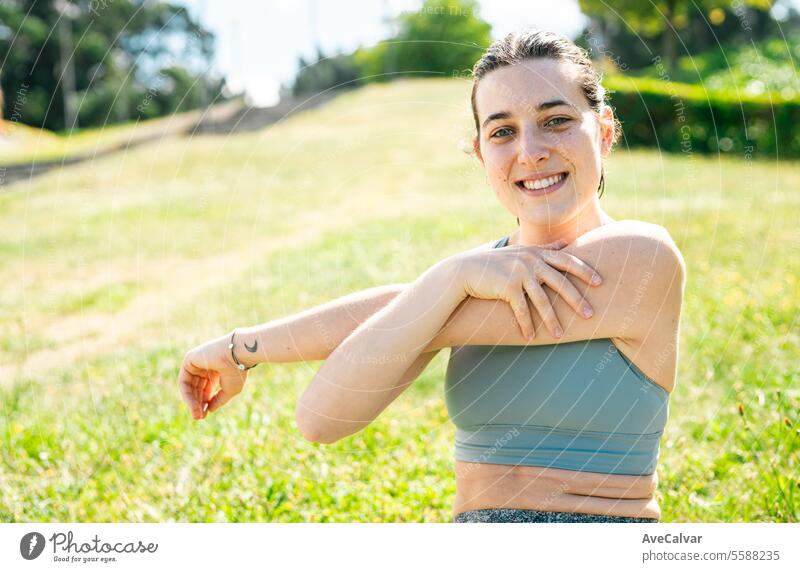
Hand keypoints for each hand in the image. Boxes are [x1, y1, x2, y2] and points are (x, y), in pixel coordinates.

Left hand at [177, 332, 248, 419]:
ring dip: (191, 402)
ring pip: (189, 386)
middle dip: (197, 404)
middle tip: (198, 417)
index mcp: (216, 370)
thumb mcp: (229, 391)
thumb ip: (218, 400)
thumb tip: (209, 410)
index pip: (206, 389)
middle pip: (196, 389)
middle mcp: (205, 366)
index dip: (205, 402)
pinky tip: (193, 406)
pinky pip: (183, 381)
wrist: (236, 354)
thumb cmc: (236, 371)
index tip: (205, 415)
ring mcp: (196, 362)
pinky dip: (187, 395)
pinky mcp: (189, 360)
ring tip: (196, 415)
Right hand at [452, 239, 601, 339]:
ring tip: (559, 335)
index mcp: (536, 253)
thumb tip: (564, 244)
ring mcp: (519, 274)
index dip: (585, 270)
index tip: (601, 282)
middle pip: (560, 282)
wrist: (466, 270)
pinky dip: (526, 325)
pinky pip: (521, 310)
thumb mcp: (520, 251)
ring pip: (542, 301)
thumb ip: (543, 249)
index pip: (566, 260)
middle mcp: (530, 261)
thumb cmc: (495, 263)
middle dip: (577, 300)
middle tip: (591, 314)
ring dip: (552, 320)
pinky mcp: (507, 288)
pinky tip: (531, 338)